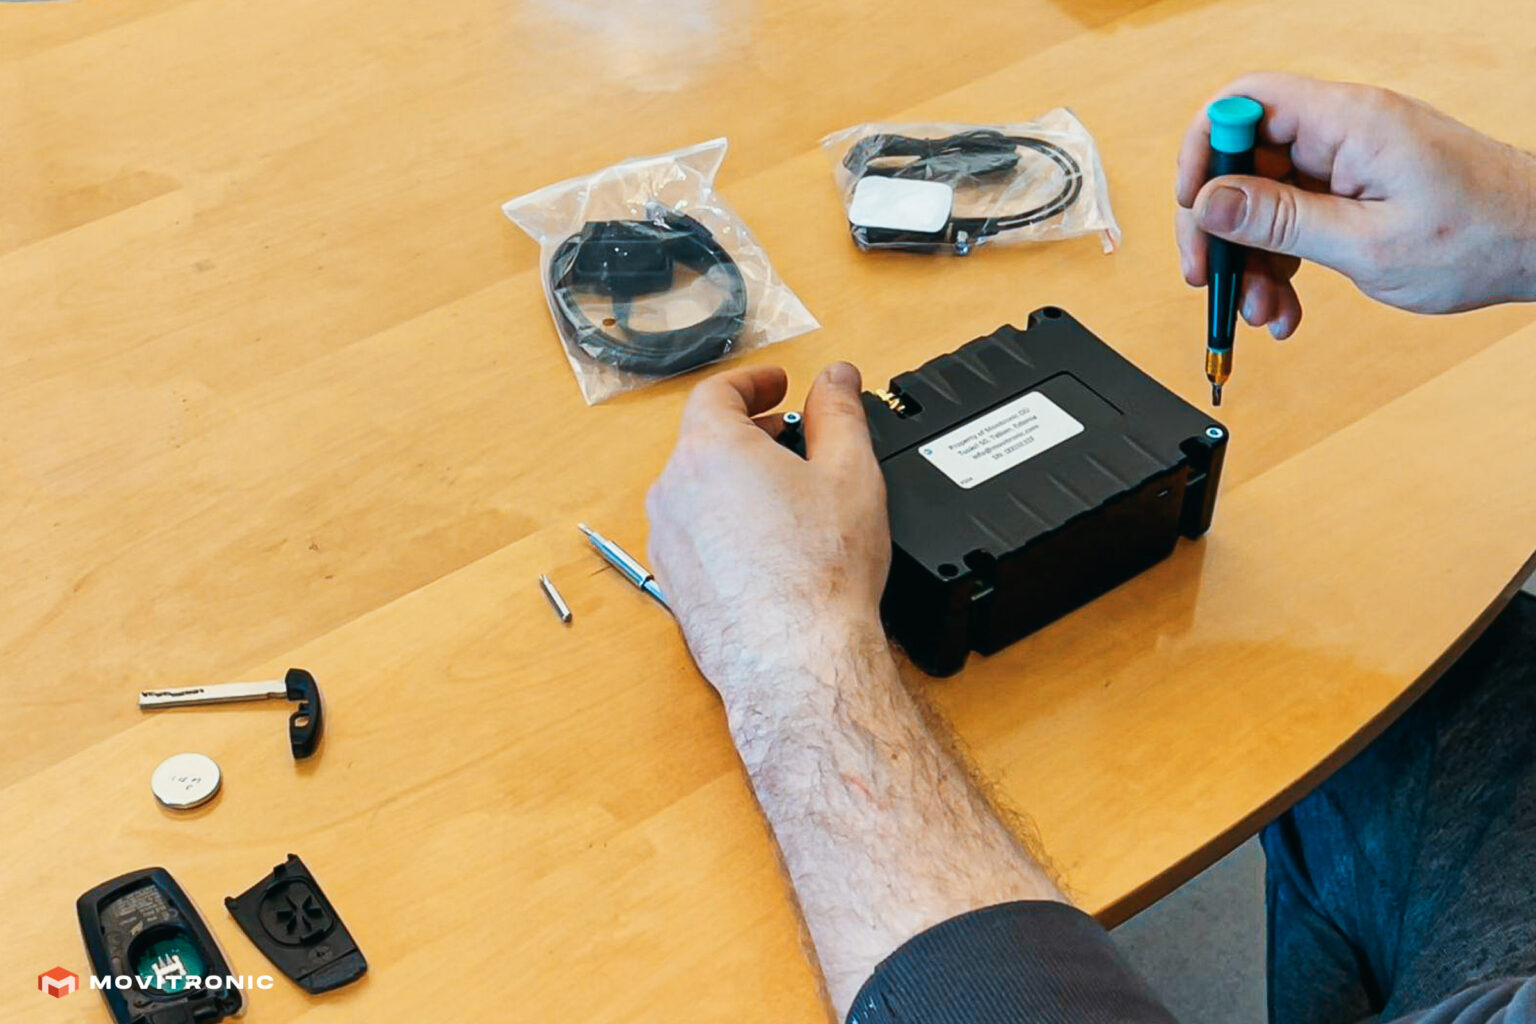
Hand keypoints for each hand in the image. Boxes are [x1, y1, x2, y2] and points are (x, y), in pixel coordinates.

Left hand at [646, 362, 889, 708]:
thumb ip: (840, 412)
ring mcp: (666, 538)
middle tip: (788, 434)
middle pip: (703, 438)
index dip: (752, 382)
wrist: (795, 659)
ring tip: (782, 490)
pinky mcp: (671, 580)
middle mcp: (673, 489)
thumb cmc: (819, 572)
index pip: (717, 393)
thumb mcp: (849, 471)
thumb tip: (837, 379)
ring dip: (734, 476)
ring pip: (695, 487)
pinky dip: (723, 519)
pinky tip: (766, 541)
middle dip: (748, 429)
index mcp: (710, 448)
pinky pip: (693, 531)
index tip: (776, 384)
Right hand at [1176, 72, 1535, 335]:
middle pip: (1244, 159)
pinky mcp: (1354, 187)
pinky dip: (1283, 263)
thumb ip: (1279, 221)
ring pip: (1265, 198)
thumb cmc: (1481, 237)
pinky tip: (1287, 304)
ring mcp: (1349, 159)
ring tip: (1264, 310)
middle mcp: (1344, 130)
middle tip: (1212, 277)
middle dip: (1222, 225)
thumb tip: (1208, 201)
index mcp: (1348, 122)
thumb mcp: (1366, 242)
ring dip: (1253, 259)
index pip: (1245, 102)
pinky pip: (1295, 217)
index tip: (1193, 206)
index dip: (1204, 149)